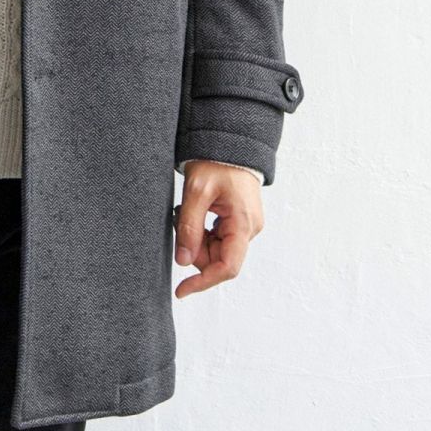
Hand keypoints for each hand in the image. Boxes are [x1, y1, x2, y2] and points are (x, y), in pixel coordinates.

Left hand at [172, 161, 263, 297]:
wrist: (229, 140)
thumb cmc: (216, 161)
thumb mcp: (196, 192)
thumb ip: (190, 227)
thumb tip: (183, 262)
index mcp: (244, 224)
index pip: (227, 268)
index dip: (202, 281)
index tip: (180, 290)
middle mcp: (250, 229)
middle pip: (219, 259)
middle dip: (195, 250)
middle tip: (180, 220)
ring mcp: (246, 225)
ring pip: (217, 250)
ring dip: (198, 239)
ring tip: (187, 210)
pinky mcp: (240, 221)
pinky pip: (219, 238)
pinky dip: (203, 231)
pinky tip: (196, 211)